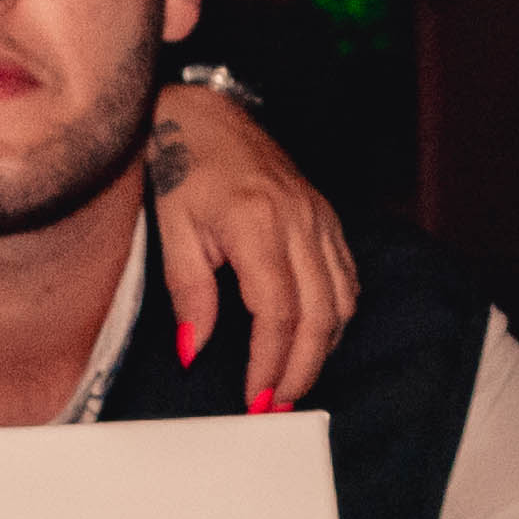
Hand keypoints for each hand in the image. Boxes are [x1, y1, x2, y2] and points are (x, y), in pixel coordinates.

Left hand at [147, 80, 360, 410]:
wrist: (205, 114)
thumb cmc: (181, 165)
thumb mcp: (172, 229)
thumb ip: (188, 292)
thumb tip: (195, 350)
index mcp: (257, 223)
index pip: (276, 313)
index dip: (270, 363)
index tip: (256, 397)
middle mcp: (298, 221)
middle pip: (318, 315)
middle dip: (301, 368)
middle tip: (278, 404)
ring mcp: (318, 218)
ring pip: (341, 300)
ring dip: (322, 348)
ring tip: (294, 380)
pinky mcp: (326, 218)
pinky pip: (346, 277)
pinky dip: (335, 316)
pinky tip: (313, 338)